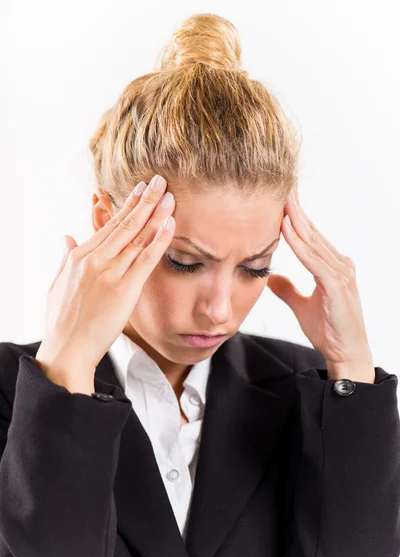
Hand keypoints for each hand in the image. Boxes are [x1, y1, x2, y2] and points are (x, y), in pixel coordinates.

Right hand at [36, 175, 175, 373]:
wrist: (67, 350)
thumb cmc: (62, 321)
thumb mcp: (58, 284)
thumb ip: (65, 258)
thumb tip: (67, 238)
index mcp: (80, 256)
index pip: (109, 225)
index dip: (127, 206)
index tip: (141, 191)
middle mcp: (94, 259)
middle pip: (125, 224)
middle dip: (145, 200)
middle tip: (160, 181)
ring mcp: (109, 273)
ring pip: (137, 237)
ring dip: (155, 214)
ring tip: (170, 195)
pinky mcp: (124, 289)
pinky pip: (145, 259)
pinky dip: (159, 240)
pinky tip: (170, 224)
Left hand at [266, 181, 374, 379]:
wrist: (346, 355)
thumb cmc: (329, 331)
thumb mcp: (302, 306)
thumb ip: (288, 290)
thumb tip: (270, 277)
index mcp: (332, 267)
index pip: (310, 236)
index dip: (295, 217)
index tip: (281, 198)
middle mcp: (339, 265)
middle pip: (313, 232)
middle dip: (296, 209)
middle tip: (281, 186)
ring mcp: (340, 274)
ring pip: (313, 241)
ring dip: (296, 220)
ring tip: (280, 200)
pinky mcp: (337, 286)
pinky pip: (314, 260)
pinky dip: (299, 244)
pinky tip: (286, 229)